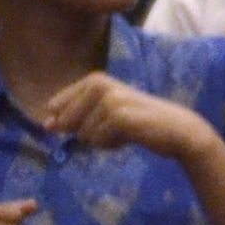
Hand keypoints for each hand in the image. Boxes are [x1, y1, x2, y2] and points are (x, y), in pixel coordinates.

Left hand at [40, 73, 216, 161]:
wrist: (177, 130)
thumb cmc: (140, 123)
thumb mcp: (104, 114)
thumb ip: (75, 116)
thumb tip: (46, 124)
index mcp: (95, 80)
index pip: (56, 104)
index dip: (68, 120)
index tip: (95, 123)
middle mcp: (100, 84)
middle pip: (67, 121)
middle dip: (86, 132)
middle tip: (115, 128)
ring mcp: (110, 99)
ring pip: (83, 133)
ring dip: (102, 140)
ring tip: (126, 132)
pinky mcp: (118, 116)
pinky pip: (97, 140)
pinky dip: (111, 145)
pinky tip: (130, 137)